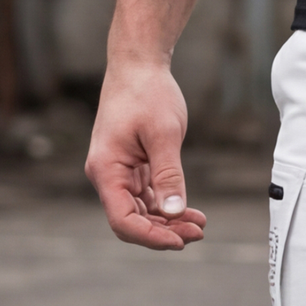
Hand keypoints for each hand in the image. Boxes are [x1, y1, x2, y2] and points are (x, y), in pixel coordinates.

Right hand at [85, 59, 206, 249]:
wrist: (139, 65)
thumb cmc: (147, 92)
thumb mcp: (163, 135)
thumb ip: (168, 175)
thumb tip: (174, 211)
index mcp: (106, 169)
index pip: (123, 220)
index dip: (151, 237)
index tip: (180, 240)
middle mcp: (108, 175)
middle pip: (133, 221)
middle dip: (164, 232)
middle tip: (198, 232)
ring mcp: (119, 174)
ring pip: (142, 213)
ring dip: (170, 223)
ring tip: (199, 225)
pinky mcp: (133, 169)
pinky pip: (148, 199)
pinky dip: (169, 208)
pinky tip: (192, 212)